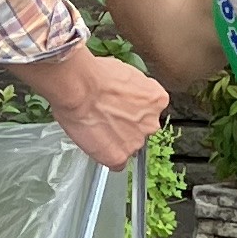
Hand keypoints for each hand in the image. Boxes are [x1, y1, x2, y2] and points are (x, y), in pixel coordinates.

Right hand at [29, 41, 168, 170]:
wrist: (79, 87)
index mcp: (157, 100)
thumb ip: (132, 90)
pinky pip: (116, 163)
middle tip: (106, 118)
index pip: (149, 112)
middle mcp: (151, 123)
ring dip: (116, 141)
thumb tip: (123, 94)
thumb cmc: (95, 75)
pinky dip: (106, 156)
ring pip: (128, 146)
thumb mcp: (125, 74)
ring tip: (97, 128)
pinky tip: (96, 143)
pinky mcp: (119, 156)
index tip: (121, 109)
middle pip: (140, 130)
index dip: (132, 110)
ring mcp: (136, 142)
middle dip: (126, 126)